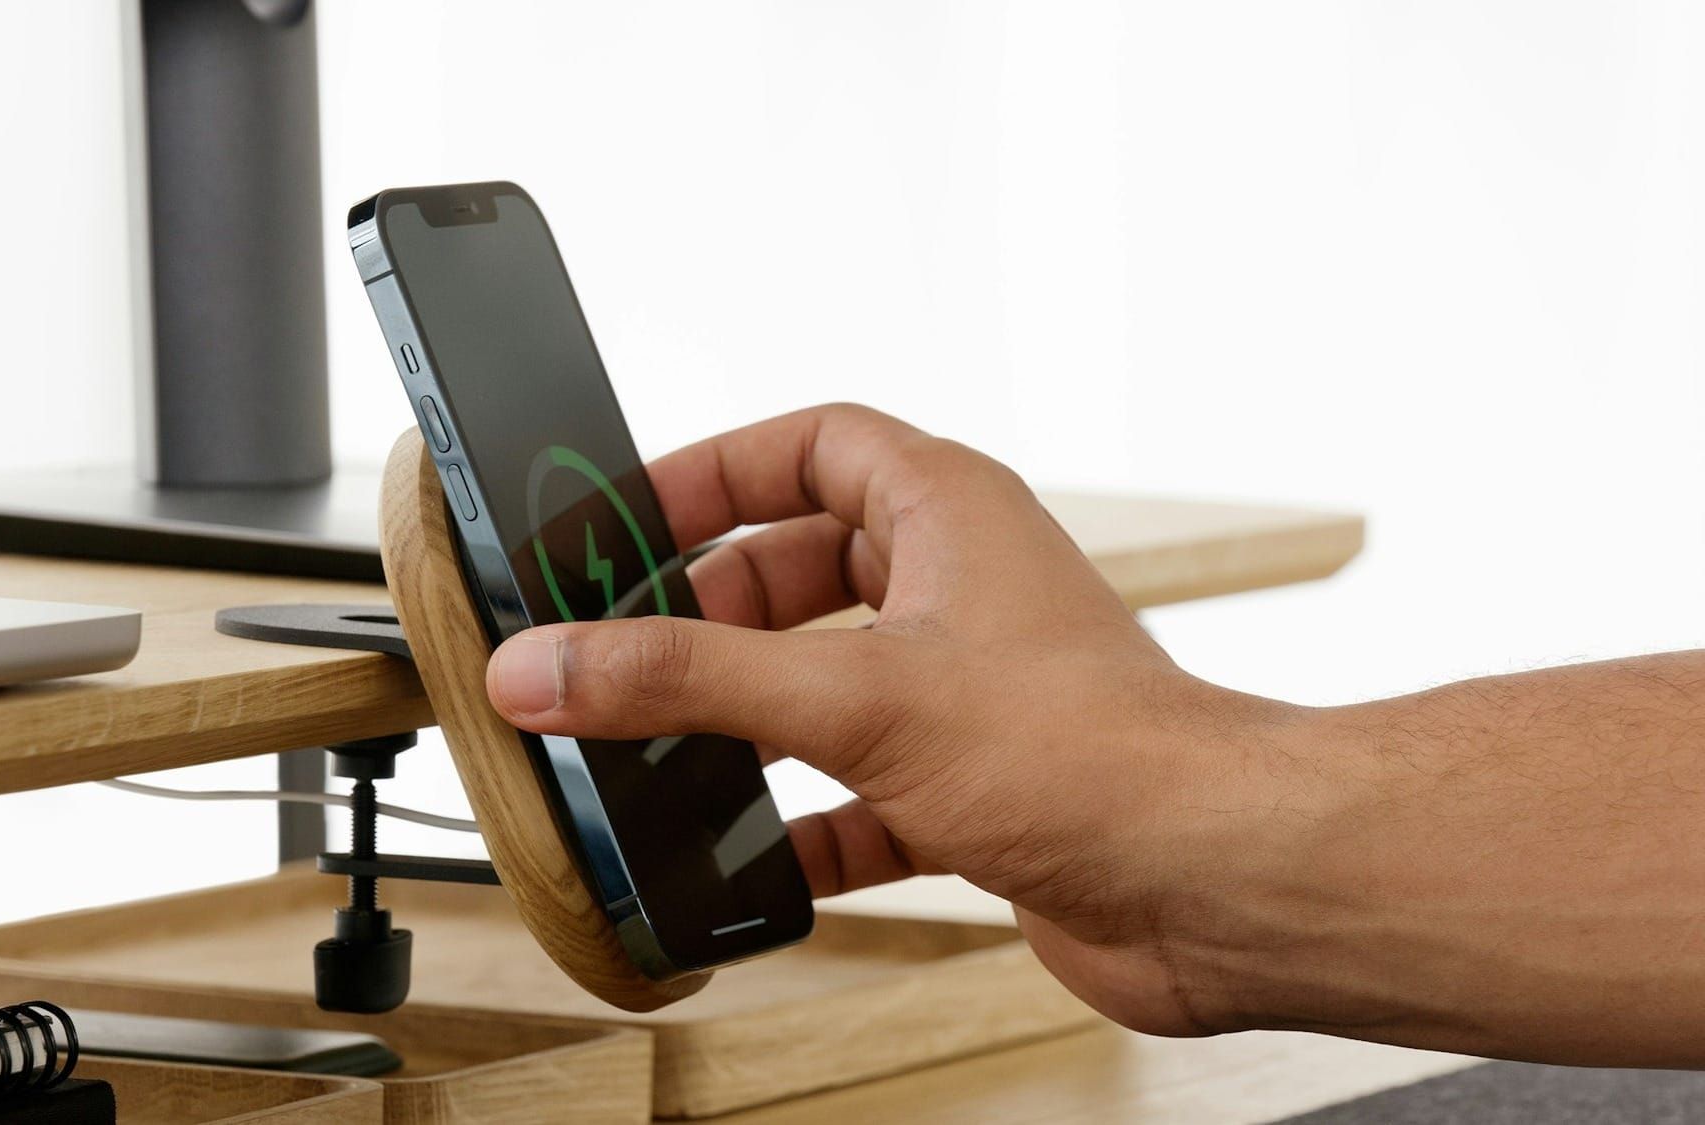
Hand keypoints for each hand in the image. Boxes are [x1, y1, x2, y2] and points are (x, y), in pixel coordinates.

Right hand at [484, 403, 1292, 1035]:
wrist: (1212, 884)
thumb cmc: (1095, 754)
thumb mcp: (854, 697)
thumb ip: (690, 679)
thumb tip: (554, 661)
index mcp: (948, 512)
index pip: (812, 444)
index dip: (714, 471)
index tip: (626, 518)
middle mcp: (962, 589)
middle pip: (805, 566)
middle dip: (713, 610)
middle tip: (626, 649)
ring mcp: (971, 691)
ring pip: (830, 678)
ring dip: (750, 715)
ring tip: (666, 748)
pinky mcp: (981, 788)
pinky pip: (863, 790)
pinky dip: (804, 819)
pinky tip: (753, 856)